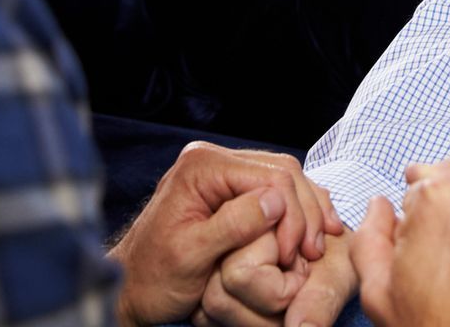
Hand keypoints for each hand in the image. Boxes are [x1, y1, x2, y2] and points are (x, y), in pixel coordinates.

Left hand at [110, 142, 344, 326]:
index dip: (293, 214)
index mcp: (201, 166)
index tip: (298, 255)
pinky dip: (293, 213)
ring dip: (304, 212)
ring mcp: (221, 173)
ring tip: (318, 246)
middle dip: (305, 212)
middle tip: (315, 252)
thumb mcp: (191, 256)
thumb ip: (233, 225)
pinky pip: (272, 192)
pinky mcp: (228, 190)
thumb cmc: (154, 278)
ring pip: (283, 179)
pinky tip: (308, 234)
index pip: (270, 175)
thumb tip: (276, 202)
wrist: (131, 289)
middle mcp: (212, 160)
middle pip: (281, 171)